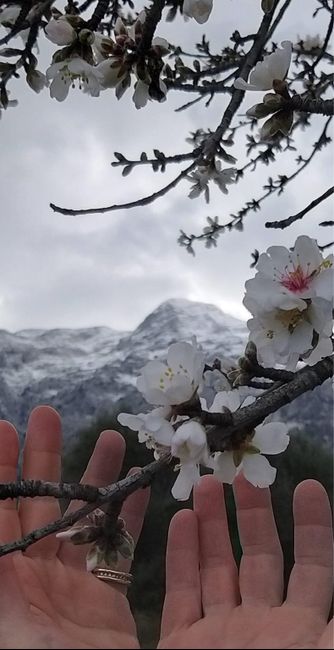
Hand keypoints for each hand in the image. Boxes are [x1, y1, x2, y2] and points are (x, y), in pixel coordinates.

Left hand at [0, 406, 148, 648]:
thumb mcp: (10, 629)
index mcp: (6, 579)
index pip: (0, 514)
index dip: (1, 470)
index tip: (5, 428)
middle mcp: (35, 575)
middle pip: (40, 505)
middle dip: (43, 460)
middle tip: (47, 413)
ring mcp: (73, 583)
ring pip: (83, 518)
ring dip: (95, 478)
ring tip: (110, 436)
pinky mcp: (108, 596)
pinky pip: (120, 545)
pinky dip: (131, 515)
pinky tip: (141, 485)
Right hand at [159, 474, 332, 648]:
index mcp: (299, 628)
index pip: (312, 568)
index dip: (312, 528)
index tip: (308, 486)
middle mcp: (260, 625)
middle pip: (257, 557)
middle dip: (252, 513)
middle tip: (242, 474)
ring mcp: (219, 632)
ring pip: (215, 567)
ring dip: (211, 523)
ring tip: (206, 484)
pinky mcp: (181, 641)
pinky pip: (180, 591)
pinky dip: (180, 555)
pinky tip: (181, 518)